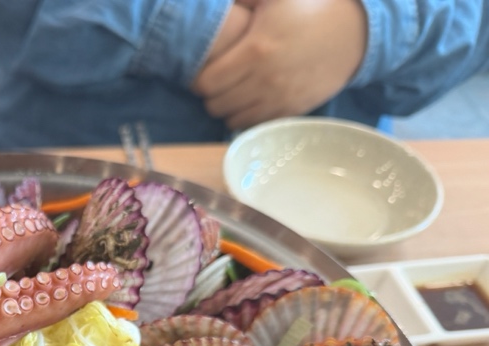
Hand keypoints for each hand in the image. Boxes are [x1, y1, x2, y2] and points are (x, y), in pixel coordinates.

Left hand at [192, 0, 367, 130]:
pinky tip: (252, 101)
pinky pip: (257, 124)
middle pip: (216, 105)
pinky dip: (249, 116)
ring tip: (233, 93)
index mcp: (254, 50)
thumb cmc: (310, 8)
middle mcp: (264, 80)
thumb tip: (210, 5)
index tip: (204, 72)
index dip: (199, 80)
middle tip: (217, 83)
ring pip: (234, 120)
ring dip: (229, 109)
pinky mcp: (293, 111)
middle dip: (211, 96)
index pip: (206, 83)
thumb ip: (241, 1)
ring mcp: (279, 99)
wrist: (355, 32)